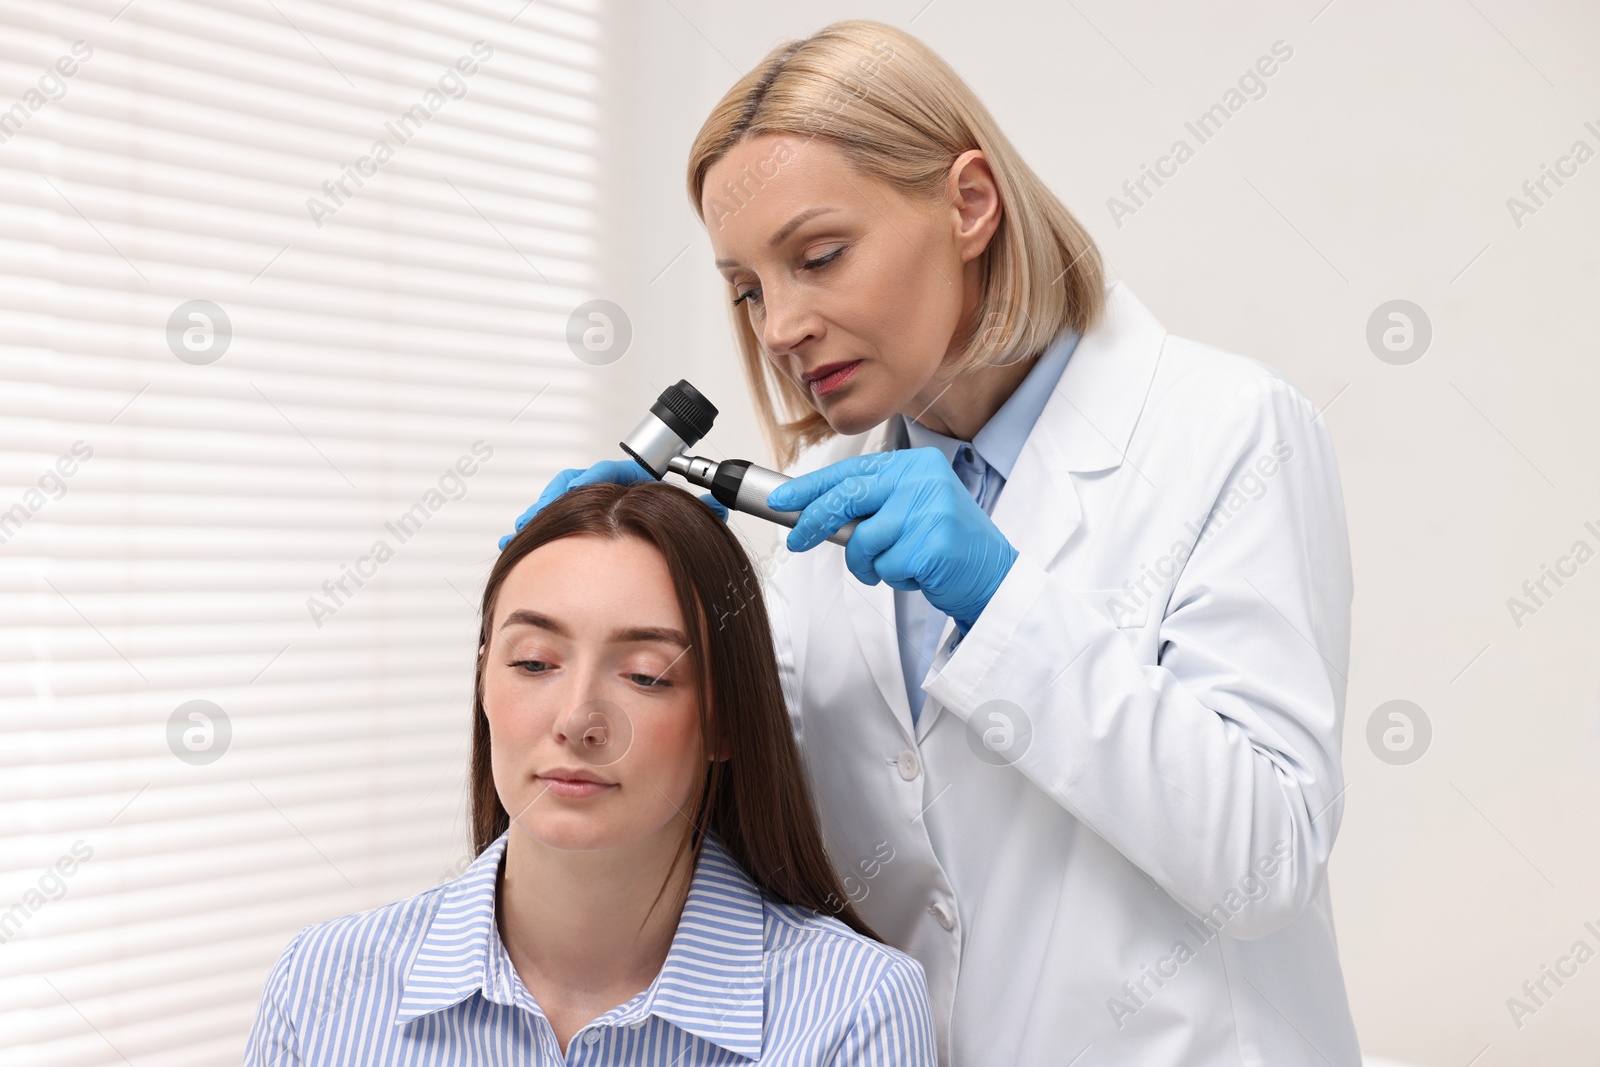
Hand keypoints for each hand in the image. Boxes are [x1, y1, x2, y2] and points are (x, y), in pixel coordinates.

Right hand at [498, 459, 726, 549]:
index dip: (594, 480)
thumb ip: (699, 508)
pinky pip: (547, 520)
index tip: (585, 489)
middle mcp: (602, 491)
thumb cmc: (665, 523)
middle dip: (555, 497)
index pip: (608, 472)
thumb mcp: (681, 515)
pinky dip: (531, 527)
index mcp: (627, 481)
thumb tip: (721, 506)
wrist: (653, 541)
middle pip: (573, 485)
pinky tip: (512, 540)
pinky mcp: (568, 521)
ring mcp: (583, 505)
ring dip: (539, 513)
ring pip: (556, 502)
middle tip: (542, 511)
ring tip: (522, 526)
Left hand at [763, 448, 1017, 630]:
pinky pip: (885, 567)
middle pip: (848, 498)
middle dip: (814, 521)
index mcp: (914, 465)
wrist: (992, 576)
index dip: (810, 487)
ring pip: (863, 542)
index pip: (850, 471)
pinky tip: (919, 573)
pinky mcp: (931, 544)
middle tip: (796, 540)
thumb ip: (871, 504)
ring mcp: (928, 510)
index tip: (781, 500)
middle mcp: (922, 480)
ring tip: (895, 566)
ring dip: (869, 565)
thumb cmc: (943, 545)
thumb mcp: (908, 510)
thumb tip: (813, 512)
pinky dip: (895, 578)